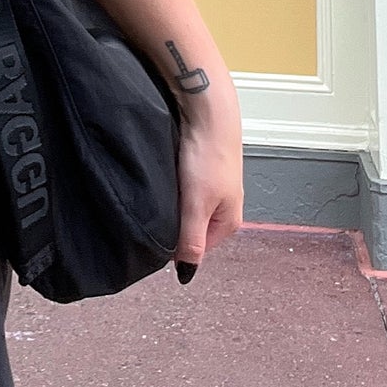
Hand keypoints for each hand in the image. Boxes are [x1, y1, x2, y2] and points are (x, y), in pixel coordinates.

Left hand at [174, 105, 243, 278]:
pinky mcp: (202, 170)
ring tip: (165, 189)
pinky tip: (168, 177)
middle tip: (158, 208)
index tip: (157, 232)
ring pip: (185, 208)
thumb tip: (188, 273)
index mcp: (229, 223)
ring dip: (172, 203)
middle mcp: (224, 207)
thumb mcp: (197, 205)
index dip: (174, 245)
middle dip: (173, 222)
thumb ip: (191, 240)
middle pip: (191, 229)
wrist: (209, 113)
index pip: (196, 250)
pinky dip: (173, 186)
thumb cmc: (208, 155)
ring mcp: (214, 188)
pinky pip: (184, 189)